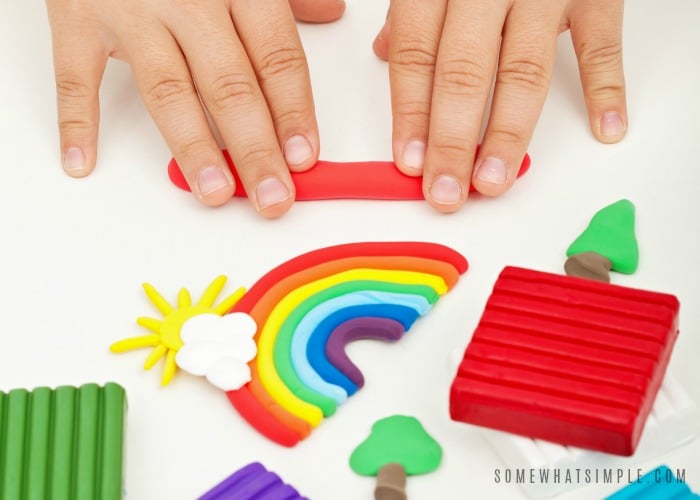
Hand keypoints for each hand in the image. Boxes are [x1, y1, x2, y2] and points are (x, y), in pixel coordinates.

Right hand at [45, 0, 344, 217]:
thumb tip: (330, 14)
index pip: (276, 57)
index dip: (293, 112)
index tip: (304, 159)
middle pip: (230, 85)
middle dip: (255, 149)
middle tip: (273, 199)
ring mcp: (130, 8)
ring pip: (167, 89)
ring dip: (192, 147)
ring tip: (214, 193)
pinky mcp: (77, 15)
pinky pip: (75, 74)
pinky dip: (75, 120)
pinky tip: (80, 161)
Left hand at [373, 0, 625, 212]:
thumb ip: (411, 7)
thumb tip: (383, 54)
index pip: (417, 55)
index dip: (410, 113)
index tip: (409, 163)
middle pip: (464, 71)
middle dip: (452, 139)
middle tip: (445, 193)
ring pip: (525, 69)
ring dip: (509, 134)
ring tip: (493, 182)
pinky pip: (603, 41)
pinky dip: (608, 86)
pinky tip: (609, 128)